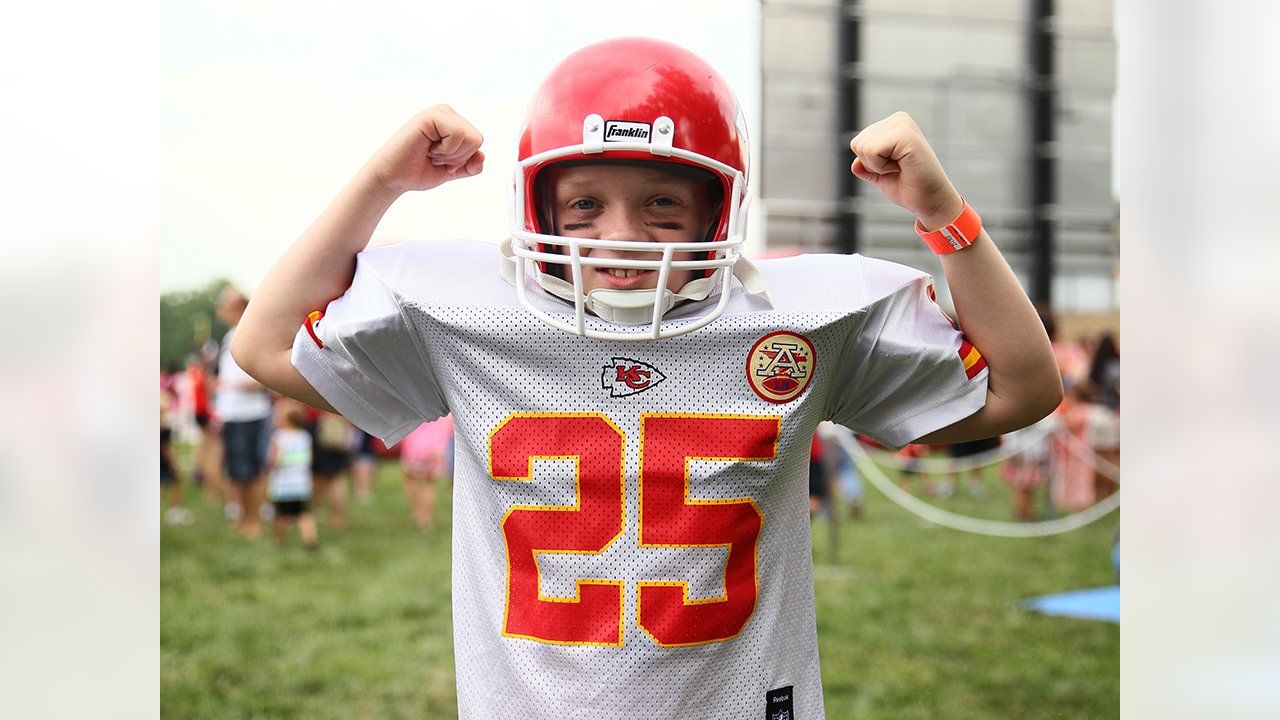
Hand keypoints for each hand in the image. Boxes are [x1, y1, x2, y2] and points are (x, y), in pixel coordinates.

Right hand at [367, 104, 485, 193]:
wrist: (394, 178)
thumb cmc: (419, 171)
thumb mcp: (452, 171)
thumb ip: (470, 166)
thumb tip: (482, 155)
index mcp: (454, 123)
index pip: (478, 142)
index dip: (462, 159)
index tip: (441, 160)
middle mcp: (448, 114)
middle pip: (477, 139)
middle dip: (457, 157)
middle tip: (434, 157)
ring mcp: (439, 112)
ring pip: (470, 138)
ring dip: (450, 155)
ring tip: (430, 152)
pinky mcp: (431, 116)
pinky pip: (458, 134)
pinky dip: (445, 150)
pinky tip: (427, 147)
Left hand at [849, 111, 962, 229]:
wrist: (931, 201)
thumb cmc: (909, 188)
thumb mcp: (880, 175)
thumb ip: (866, 167)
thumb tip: (854, 165)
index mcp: (892, 124)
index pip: (857, 143)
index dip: (870, 164)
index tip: (894, 168)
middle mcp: (898, 119)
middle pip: (857, 144)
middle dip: (872, 164)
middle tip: (898, 169)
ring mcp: (903, 125)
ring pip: (863, 147)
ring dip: (878, 166)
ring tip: (901, 168)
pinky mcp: (905, 135)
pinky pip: (871, 151)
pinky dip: (882, 167)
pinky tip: (902, 167)